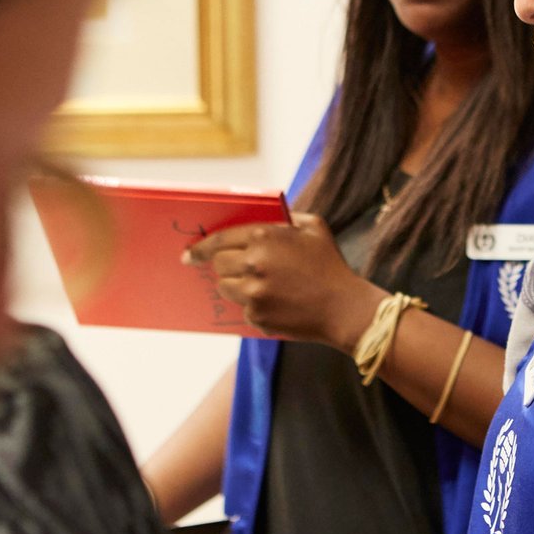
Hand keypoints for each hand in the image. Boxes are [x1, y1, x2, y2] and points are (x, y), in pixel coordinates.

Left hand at [184, 213, 381, 348]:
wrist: (344, 308)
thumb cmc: (330, 265)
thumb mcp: (313, 227)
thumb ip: (284, 219)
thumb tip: (261, 218)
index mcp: (264, 236)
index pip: (219, 239)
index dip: (200, 248)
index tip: (188, 254)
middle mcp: (253, 264)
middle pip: (218, 264)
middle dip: (226, 265)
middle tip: (241, 269)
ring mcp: (253, 292)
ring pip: (225, 287)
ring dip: (237, 285)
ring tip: (263, 286)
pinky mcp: (256, 316)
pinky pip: (242, 308)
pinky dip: (254, 306)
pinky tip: (278, 303)